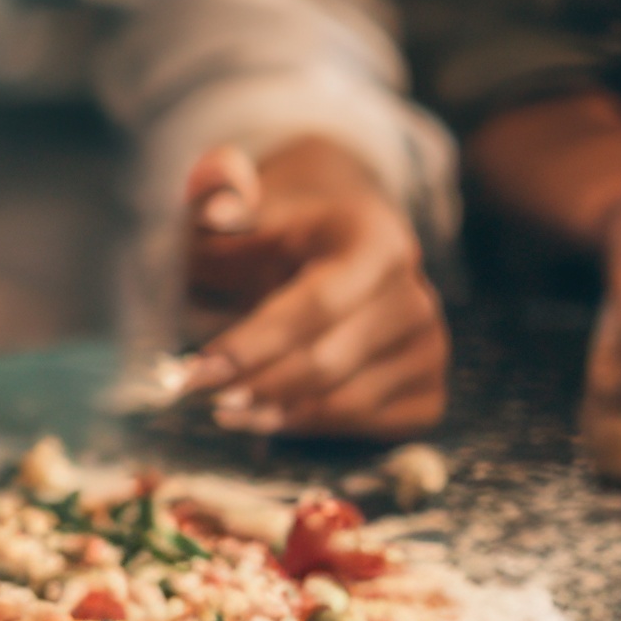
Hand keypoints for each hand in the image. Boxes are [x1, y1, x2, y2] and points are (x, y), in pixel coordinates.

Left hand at [171, 137, 446, 434]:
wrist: (335, 248)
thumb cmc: (274, 233)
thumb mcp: (239, 206)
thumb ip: (217, 193)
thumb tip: (218, 207)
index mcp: (377, 240)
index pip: (316, 305)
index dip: (254, 343)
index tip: (196, 368)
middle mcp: (416, 295)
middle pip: (327, 362)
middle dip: (253, 383)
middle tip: (191, 393)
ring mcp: (429, 347)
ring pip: (343, 403)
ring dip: (273, 413)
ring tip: (220, 407)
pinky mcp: (429, 393)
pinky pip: (365, 426)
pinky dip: (309, 427)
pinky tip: (265, 415)